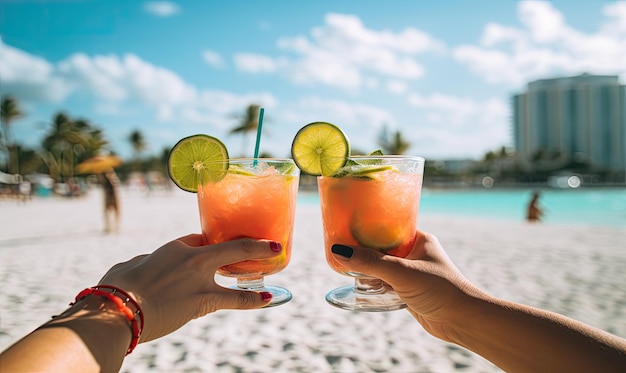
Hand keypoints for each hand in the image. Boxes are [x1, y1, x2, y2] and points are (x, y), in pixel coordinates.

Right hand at [98, 234, 281, 342]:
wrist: (116, 309)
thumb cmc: (115, 289)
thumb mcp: (130, 267)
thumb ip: (144, 263)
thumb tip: (145, 265)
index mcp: (172, 247)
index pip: (198, 239)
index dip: (208, 243)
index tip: (214, 247)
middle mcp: (190, 257)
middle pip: (230, 244)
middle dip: (252, 242)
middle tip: (270, 243)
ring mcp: (199, 278)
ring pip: (237, 266)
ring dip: (259, 261)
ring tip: (276, 256)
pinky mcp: (203, 301)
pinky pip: (235, 299)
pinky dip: (253, 298)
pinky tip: (268, 297)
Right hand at [331, 231, 485, 341]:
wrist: (463, 321)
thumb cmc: (440, 289)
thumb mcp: (401, 272)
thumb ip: (371, 262)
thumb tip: (339, 251)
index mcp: (418, 239)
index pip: (388, 226)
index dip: (368, 225)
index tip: (347, 224)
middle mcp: (414, 253)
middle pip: (381, 246)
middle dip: (363, 248)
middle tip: (339, 244)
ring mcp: (411, 272)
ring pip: (381, 266)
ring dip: (367, 267)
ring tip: (343, 263)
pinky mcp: (408, 291)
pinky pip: (384, 282)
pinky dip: (372, 283)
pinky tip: (358, 282)